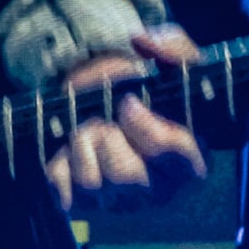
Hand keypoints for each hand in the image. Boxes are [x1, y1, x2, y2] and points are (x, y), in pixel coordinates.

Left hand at [47, 27, 207, 209]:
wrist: (115, 109)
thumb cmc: (153, 91)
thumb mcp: (174, 63)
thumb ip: (173, 47)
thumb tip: (143, 42)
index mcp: (189, 165)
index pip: (169, 154)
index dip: (143, 125)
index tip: (128, 102)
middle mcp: (156, 195)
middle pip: (124, 176)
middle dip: (107, 135)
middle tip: (106, 119)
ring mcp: (118, 205)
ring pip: (90, 183)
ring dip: (83, 143)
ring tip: (91, 129)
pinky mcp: (83, 207)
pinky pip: (61, 186)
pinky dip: (60, 161)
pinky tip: (75, 151)